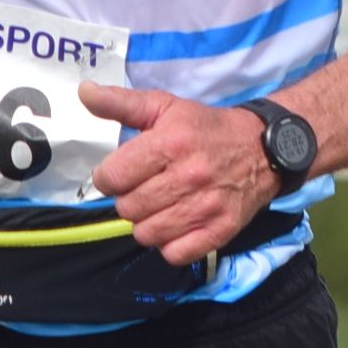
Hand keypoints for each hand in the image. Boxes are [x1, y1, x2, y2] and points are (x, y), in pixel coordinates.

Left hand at [79, 82, 278, 265]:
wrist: (262, 149)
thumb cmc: (207, 129)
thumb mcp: (165, 106)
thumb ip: (121, 102)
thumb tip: (85, 92)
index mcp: (171, 143)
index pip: (113, 178)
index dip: (108, 177)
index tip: (119, 173)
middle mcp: (188, 177)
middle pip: (127, 208)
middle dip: (129, 199)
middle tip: (144, 188)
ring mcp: (205, 207)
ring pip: (147, 234)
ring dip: (147, 222)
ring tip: (160, 206)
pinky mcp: (220, 231)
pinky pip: (174, 254)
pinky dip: (170, 244)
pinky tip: (176, 224)